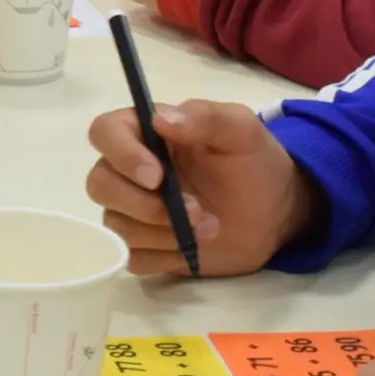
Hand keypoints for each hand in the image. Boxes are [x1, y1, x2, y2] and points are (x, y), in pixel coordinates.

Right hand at [85, 100, 318, 276]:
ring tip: (209, 229)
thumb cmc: (254, 162)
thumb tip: (160, 119)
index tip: (156, 177)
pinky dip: (163, 257)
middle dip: (144, 204)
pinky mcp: (145, 246)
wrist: (275, 213)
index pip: (104, 132)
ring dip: (161, 233)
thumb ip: (206, 118)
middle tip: (195, 210)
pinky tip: (193, 249)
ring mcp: (134, 211)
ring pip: (115, 225)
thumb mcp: (241, 130)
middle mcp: (129, 170)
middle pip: (99, 184)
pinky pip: (131, 257)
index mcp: (146, 133)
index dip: (121, 155)